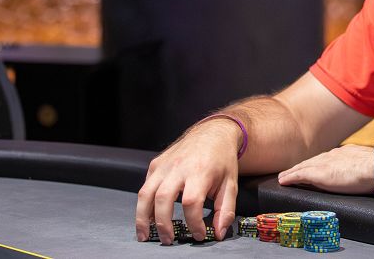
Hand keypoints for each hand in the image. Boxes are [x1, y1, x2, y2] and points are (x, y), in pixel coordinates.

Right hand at [135, 118, 240, 243]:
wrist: (213, 133)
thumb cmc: (222, 160)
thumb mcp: (231, 184)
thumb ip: (225, 210)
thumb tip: (218, 233)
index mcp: (200, 171)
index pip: (191, 203)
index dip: (193, 223)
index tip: (198, 234)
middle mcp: (179, 167)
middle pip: (163, 199)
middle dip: (163, 224)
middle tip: (168, 240)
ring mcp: (165, 164)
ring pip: (146, 193)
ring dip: (142, 217)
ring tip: (145, 235)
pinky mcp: (156, 164)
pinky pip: (146, 186)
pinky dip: (144, 203)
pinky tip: (148, 216)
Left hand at [277, 144, 373, 193]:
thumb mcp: (365, 164)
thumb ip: (358, 166)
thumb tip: (361, 172)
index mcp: (344, 153)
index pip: (326, 159)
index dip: (316, 163)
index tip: (310, 167)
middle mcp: (332, 155)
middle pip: (312, 161)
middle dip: (301, 166)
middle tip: (291, 171)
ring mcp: (325, 163)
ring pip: (304, 166)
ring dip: (293, 171)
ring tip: (284, 176)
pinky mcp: (319, 173)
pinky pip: (300, 174)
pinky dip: (291, 177)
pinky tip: (283, 180)